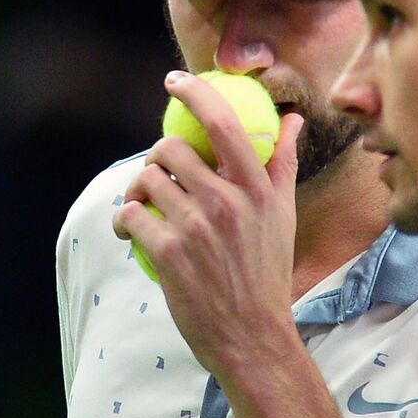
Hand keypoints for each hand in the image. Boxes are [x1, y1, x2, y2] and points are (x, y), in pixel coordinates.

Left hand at [113, 71, 306, 377]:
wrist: (252, 335)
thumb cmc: (268, 273)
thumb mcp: (284, 215)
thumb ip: (284, 162)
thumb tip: (292, 118)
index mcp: (258, 187)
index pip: (224, 122)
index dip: (194, 92)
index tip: (174, 81)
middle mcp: (227, 201)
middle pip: (170, 148)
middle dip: (156, 156)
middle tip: (160, 174)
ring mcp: (196, 226)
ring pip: (146, 180)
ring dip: (137, 189)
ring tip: (145, 206)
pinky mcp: (168, 252)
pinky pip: (131, 215)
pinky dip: (125, 219)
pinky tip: (133, 230)